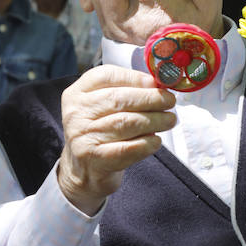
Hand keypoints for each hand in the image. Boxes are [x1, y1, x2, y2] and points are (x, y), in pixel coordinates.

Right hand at [57, 65, 176, 214]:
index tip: (155, 82)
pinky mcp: (95, 159)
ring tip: (169, 120)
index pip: (105, 76)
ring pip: (126, 123)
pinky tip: (156, 141)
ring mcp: (82, 137)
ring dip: (154, 120)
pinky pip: (127, 148)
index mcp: (77, 93)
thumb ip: (125, 91)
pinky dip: (146, 143)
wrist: (84, 170)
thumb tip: (157, 84)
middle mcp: (76, 113)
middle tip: (169, 101)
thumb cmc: (100, 131)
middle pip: (118, 99)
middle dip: (150, 98)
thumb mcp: (103, 107)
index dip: (134, 77)